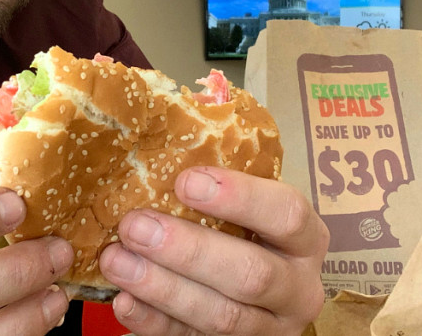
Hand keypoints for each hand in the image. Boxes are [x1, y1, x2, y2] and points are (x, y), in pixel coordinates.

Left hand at [99, 167, 329, 334]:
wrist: (260, 292)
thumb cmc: (244, 229)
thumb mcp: (249, 198)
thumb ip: (220, 166)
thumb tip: (163, 108)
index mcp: (305, 236)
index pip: (286, 214)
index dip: (238, 197)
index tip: (186, 180)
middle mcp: (298, 285)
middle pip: (251, 274)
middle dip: (188, 250)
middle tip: (133, 225)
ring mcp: (271, 327)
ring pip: (223, 317)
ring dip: (164, 288)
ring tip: (116, 261)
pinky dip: (157, 325)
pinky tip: (124, 302)